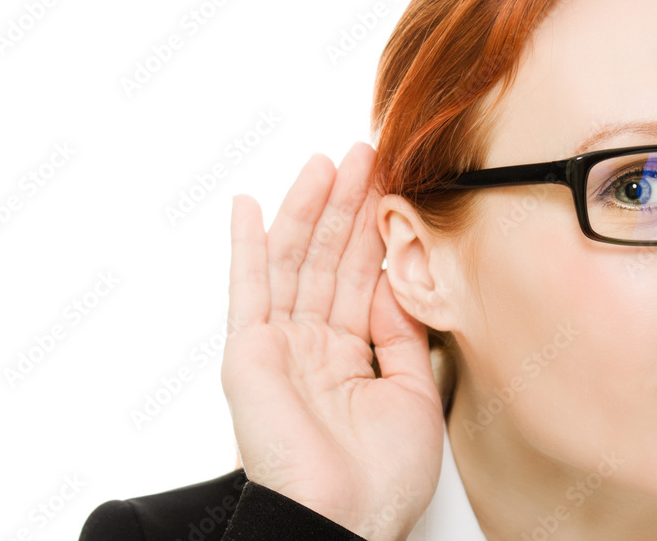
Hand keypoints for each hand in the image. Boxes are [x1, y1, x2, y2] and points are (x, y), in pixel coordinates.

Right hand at [220, 141, 443, 540]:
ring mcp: (277, 345)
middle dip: (347, 206)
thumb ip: (402, 333)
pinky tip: (248, 204)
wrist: (347, 519)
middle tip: (365, 153)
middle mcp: (309, 345)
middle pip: (327, 260)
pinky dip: (244, 245)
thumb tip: (396, 280)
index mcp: (346, 357)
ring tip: (328, 162)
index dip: (373, 232)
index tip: (390, 186)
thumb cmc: (382, 476)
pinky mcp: (248, 352)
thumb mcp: (412, 392)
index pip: (358, 278)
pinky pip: (246, 289)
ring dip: (309, 209)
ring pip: (293, 262)